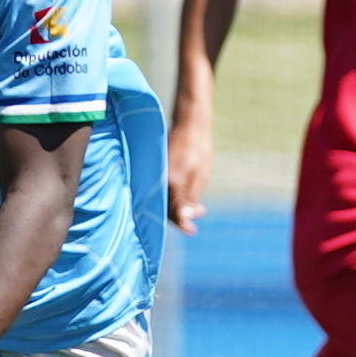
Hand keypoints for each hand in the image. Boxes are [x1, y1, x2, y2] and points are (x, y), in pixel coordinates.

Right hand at [165, 108, 214, 234]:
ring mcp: (154, 176)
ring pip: (163, 201)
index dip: (182, 224)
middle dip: (182, 216)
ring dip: (179, 206)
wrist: (189, 125)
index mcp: (171, 184)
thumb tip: (185, 222)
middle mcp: (158, 181)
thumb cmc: (197, 151)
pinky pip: (160, 191)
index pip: (172, 214)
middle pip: (165, 210)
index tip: (192, 230)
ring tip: (197, 203)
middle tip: (201, 210)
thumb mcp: (199, 177)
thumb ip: (189, 200)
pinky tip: (186, 192)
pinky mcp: (154, 172)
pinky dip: (173, 196)